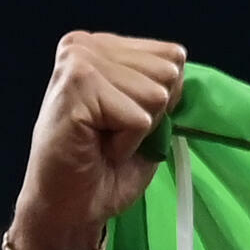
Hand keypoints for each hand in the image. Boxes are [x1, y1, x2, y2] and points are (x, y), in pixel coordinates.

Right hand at [9, 32, 186, 249]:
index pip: (172, 57)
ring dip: (137, 131)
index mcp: (103, 46)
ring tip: (104, 141)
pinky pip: (138, 118)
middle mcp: (86, 45)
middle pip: (168, 74)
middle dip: (151, 115)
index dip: (161, 102)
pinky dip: (127, 143)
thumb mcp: (148, 118)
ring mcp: (78, 61)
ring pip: (156, 95)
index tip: (125, 121)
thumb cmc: (106, 165)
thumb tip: (179, 63)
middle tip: (113, 135)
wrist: (71, 204)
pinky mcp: (77, 85)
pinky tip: (98, 147)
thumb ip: (163, 86)